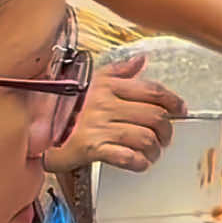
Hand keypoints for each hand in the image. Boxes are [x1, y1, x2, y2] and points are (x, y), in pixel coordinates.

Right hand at [43, 55, 186, 173]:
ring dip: (155, 148)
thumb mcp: (95, 81)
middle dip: (167, 129)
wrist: (40, 130)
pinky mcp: (91, 148)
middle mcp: (106, 104)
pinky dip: (139, 162)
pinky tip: (141, 162)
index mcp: (110, 86)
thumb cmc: (71, 106)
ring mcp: (99, 126)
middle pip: (154, 116)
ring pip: (144, 137)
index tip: (181, 110)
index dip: (172, 101)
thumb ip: (121, 71)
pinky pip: (125, 156)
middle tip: (167, 137)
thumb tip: (141, 59)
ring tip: (154, 152)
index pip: (152, 91)